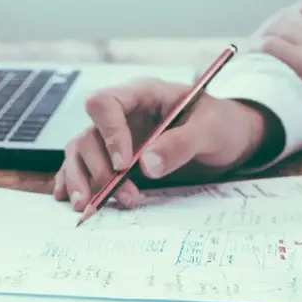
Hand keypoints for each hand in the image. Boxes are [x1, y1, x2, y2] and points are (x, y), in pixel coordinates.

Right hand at [53, 78, 281, 209]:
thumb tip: (147, 165)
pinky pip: (84, 167)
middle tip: (123, 196)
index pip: (105, 104)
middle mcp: (123, 115)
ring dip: (82, 180)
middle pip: (89, 135)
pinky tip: (70, 200)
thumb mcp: (211, 130)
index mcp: (143, 95)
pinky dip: (73, 182)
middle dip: (99, 169)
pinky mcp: (115, 159)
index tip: (124, 165)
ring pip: (80, 153)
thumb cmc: (222, 125)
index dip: (109, 134)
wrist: (231, 139)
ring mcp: (116, 137)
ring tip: (89, 206)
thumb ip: (181, 144)